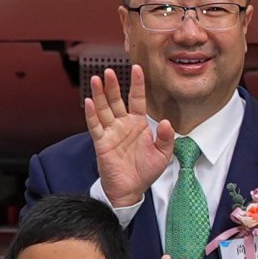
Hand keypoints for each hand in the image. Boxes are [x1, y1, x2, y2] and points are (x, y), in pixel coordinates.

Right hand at [85, 68, 178, 207]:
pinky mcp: (102, 142)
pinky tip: (89, 102)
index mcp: (138, 124)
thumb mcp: (162, 155)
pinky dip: (92, 114)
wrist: (131, 190)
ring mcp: (111, 132)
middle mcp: (123, 124)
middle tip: (109, 70)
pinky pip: (95, 126)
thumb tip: (167, 122)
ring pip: (103, 109)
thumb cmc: (146, 172)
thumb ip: (166, 138)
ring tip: (96, 79)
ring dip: (99, 94)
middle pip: (116, 100)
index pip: (137, 99)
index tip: (137, 68)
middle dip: (113, 85)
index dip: (137, 84)